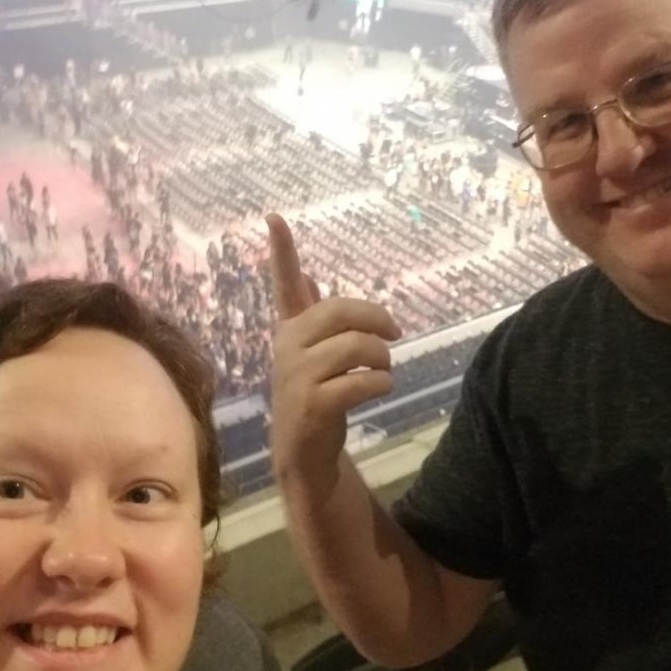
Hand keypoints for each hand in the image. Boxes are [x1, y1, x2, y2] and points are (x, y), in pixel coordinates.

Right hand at [266, 213, 401, 482]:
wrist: (303, 454)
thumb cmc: (313, 397)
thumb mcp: (312, 354)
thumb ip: (310, 316)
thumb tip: (308, 277)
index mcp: (290, 330)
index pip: (284, 283)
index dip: (282, 251)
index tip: (275, 216)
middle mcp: (288, 347)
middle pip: (341, 311)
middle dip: (376, 319)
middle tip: (395, 331)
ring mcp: (297, 376)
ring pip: (357, 347)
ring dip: (383, 358)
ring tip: (384, 371)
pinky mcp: (312, 405)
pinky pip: (360, 381)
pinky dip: (380, 383)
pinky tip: (379, 388)